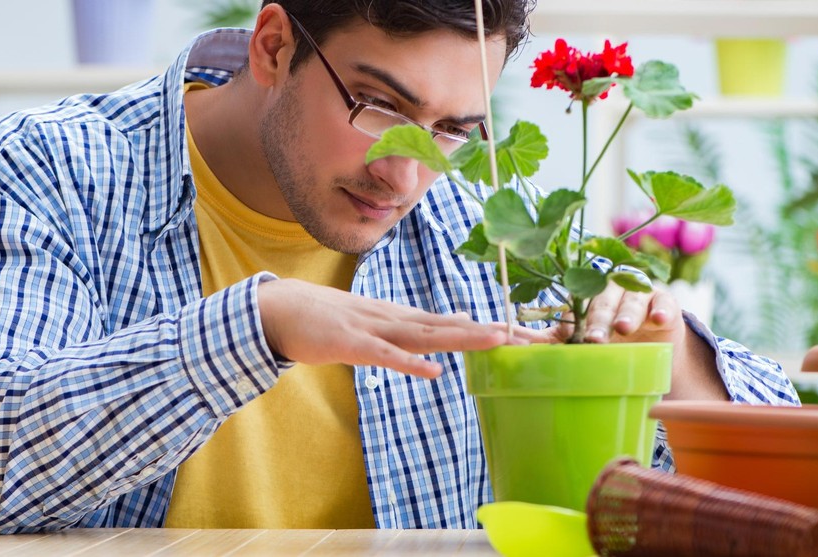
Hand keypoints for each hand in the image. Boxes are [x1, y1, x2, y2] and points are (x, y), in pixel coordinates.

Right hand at [258, 278, 534, 377]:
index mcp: (403, 318)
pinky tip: (431, 371)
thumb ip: (407, 334)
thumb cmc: (324, 319)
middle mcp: (397, 319)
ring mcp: (374, 329)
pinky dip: (407, 362)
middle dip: (497, 333)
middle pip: (454, 326)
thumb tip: (442, 337)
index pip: (458, 324)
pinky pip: (382, 355)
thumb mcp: (373, 326)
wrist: (277, 308)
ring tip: (500, 340)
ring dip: (462, 338)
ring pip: (426, 335)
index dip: (496, 329)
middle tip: (541, 339)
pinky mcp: (350, 344)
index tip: (535, 337)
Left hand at [544, 281, 685, 344]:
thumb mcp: (571, 339)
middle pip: (603, 300)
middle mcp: (611, 288)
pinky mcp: (665, 302)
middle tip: (594, 338)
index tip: (570, 333)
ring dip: (627, 313)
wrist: (647, 347)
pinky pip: (664, 303)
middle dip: (599, 319)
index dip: (573, 314)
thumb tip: (502, 337)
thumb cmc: (603, 337)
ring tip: (624, 328)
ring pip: (632, 299)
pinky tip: (658, 319)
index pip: (577, 298)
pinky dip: (662, 310)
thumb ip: (540, 339)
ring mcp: (638, 293)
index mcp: (585, 294)